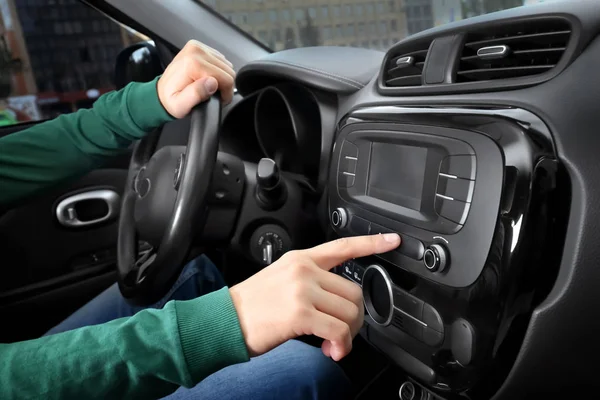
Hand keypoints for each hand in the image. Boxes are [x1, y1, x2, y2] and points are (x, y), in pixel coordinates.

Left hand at [157, 40, 234, 117]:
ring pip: (226, 64)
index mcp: (193, 64)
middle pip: (228, 70)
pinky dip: (218, 70)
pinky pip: (220, 60)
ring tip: (209, 87)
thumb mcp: (181, 105)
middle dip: (224, 85)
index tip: (219, 100)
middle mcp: (196, 51)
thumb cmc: (171, 100)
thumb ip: (196, 94)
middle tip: (214, 94)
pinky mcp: (199, 48)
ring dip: (221, 77)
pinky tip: (208, 78)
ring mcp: (197, 47)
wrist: (161, 92)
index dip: (226, 93)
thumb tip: (212, 83)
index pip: (226, 78)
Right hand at [229, 233, 400, 360]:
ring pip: (349, 312)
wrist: (224, 320)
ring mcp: (302, 290)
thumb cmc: (252, 305)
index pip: (342, 246)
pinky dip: (340, 346)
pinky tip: (330, 351)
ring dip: (347, 335)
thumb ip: (310, 281)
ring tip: (333, 344)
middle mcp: (304, 270)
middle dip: (354, 318)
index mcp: (301, 259)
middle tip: (341, 333)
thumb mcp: (280, 278)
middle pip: (353, 291)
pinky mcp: (300, 313)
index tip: (392, 239)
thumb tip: (338, 303)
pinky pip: (338, 330)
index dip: (371, 242)